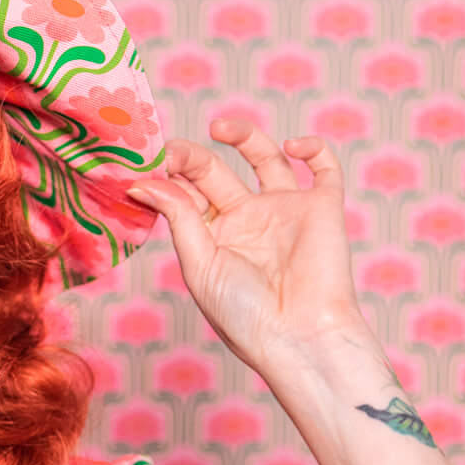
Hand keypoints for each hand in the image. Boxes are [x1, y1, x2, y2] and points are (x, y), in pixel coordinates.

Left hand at [124, 118, 370, 374]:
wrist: (300, 337)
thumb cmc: (244, 314)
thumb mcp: (200, 264)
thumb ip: (178, 217)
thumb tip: (141, 181)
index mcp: (211, 235)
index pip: (184, 191)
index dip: (166, 174)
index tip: (147, 164)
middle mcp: (246, 218)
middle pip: (214, 170)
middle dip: (192, 156)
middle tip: (173, 149)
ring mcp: (284, 209)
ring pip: (264, 156)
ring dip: (243, 135)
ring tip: (220, 128)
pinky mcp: (322, 207)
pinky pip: (323, 167)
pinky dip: (312, 147)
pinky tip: (291, 147)